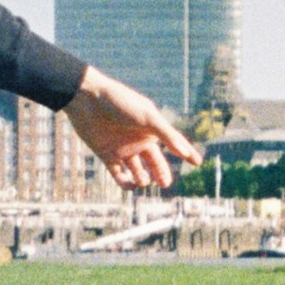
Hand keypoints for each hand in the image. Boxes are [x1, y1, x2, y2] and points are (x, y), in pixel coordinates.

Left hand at [64, 67, 201, 190]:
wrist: (86, 99)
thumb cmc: (119, 103)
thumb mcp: (148, 117)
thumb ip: (167, 135)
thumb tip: (185, 152)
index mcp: (152, 129)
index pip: (174, 143)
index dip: (186, 152)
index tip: (198, 163)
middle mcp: (139, 139)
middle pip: (155, 161)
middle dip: (161, 173)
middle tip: (165, 184)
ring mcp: (123, 148)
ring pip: (137, 170)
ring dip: (143, 178)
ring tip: (144, 182)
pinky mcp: (106, 154)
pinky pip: (118, 173)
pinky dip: (125, 182)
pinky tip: (130, 185)